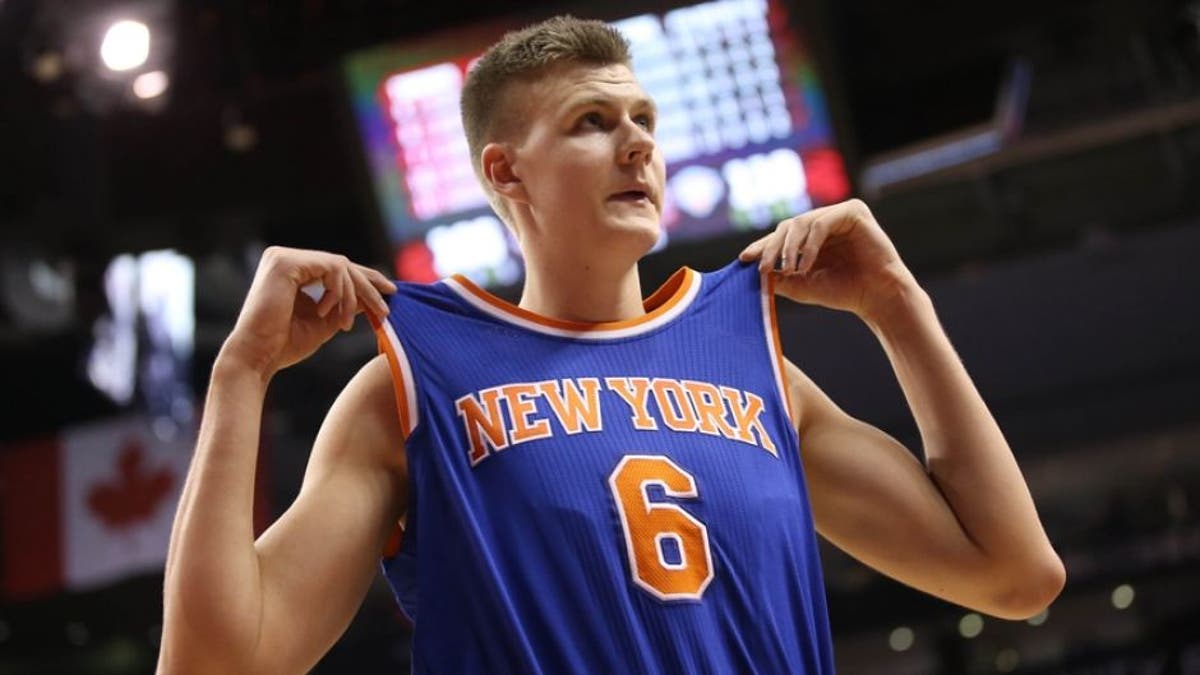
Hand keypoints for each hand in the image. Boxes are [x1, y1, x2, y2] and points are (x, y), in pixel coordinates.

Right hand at [222, 246, 396, 377]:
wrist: (258, 357)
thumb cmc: (285, 345)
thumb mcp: (325, 321)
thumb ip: (346, 306)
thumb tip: (372, 297)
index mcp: (291, 270)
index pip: (336, 268)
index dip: (365, 278)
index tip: (390, 293)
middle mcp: (284, 258)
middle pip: (342, 265)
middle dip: (367, 287)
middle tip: (385, 308)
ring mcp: (283, 257)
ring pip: (340, 266)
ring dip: (352, 296)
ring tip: (345, 324)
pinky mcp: (285, 263)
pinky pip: (332, 269)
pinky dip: (337, 292)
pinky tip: (324, 313)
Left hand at [738, 199, 917, 320]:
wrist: (877, 298)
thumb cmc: (844, 292)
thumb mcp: (803, 285)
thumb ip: (779, 277)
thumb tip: (754, 272)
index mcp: (813, 237)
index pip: (782, 236)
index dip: (762, 246)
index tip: (743, 259)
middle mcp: (825, 222)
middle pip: (787, 226)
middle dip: (772, 248)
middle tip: (764, 268)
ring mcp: (839, 214)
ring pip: (801, 223)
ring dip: (789, 249)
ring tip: (789, 270)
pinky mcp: (854, 211)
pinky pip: (821, 223)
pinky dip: (809, 245)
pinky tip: (805, 265)